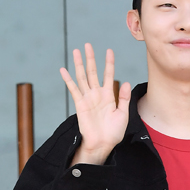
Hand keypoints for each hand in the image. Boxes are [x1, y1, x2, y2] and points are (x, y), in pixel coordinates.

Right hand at [60, 44, 130, 164]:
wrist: (103, 145)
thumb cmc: (113, 133)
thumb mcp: (123, 114)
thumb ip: (124, 98)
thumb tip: (126, 82)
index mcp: (109, 96)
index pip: (108, 75)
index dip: (109, 63)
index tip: (109, 50)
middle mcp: (97, 94)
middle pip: (92, 72)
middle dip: (91, 58)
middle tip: (88, 45)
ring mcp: (88, 98)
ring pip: (82, 77)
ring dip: (79, 64)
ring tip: (76, 51)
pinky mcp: (80, 104)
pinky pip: (73, 89)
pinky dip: (68, 79)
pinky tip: (63, 69)